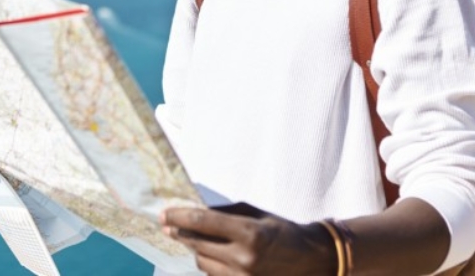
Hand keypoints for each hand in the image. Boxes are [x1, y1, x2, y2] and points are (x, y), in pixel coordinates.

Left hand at [160, 203, 335, 275]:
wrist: (310, 260)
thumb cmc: (282, 230)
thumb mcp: (256, 214)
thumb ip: (227, 214)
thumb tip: (198, 211)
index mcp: (248, 233)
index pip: (203, 223)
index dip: (180, 217)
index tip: (164, 214)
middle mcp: (243, 258)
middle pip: (199, 246)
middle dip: (181, 233)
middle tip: (167, 224)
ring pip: (203, 263)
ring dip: (195, 249)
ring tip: (190, 237)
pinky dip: (209, 264)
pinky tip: (208, 253)